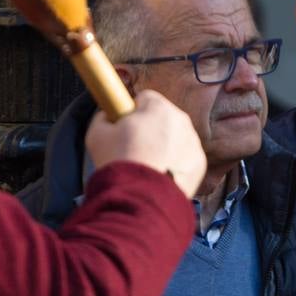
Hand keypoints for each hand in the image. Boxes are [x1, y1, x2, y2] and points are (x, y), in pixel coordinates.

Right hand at [84, 89, 206, 197]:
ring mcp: (193, 142)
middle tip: (133, 149)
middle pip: (162, 117)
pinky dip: (174, 165)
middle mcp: (180, 119)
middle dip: (149, 129)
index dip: (131, 112)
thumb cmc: (119, 161)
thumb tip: (107, 115)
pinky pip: (184, 158)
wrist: (140, 197)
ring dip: (163, 147)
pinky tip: (159, 176)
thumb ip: (103, 117)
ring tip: (146, 166)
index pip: (144, 98)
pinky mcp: (199, 163)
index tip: (124, 127)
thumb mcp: (97, 133)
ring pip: (175, 138)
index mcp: (157, 107)